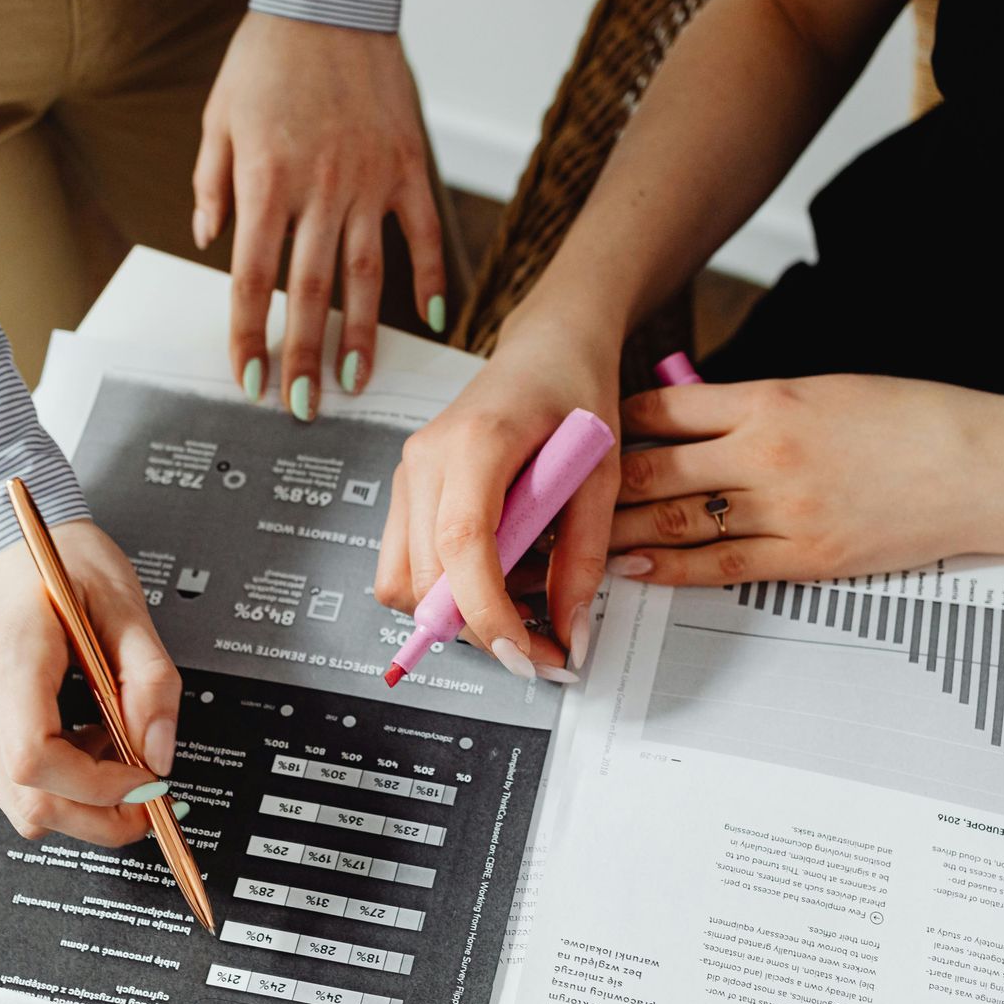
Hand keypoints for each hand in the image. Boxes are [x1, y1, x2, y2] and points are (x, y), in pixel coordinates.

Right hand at [0, 521, 182, 845]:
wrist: (8, 542)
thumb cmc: (61, 562)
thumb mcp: (127, 606)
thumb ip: (151, 682)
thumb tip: (157, 753)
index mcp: (10, 658)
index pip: (36, 758)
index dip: (96, 786)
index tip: (143, 778)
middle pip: (27, 799)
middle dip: (97, 817)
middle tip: (148, 798)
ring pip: (20, 801)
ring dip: (81, 797)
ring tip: (115, 747)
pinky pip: (15, 777)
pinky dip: (61, 778)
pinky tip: (87, 737)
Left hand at [193, 13, 444, 420]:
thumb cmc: (268, 56)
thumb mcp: (219, 116)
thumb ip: (211, 183)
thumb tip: (206, 239)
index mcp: (266, 180)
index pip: (252, 278)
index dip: (248, 333)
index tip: (249, 377)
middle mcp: (318, 189)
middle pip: (308, 292)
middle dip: (303, 356)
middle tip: (303, 405)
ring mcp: (369, 181)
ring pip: (364, 275)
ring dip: (360, 336)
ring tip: (355, 382)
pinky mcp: (408, 167)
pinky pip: (421, 234)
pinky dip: (431, 279)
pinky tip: (433, 319)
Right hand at [375, 320, 621, 679]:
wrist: (547, 348)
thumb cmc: (576, 394)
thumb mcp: (601, 474)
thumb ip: (584, 557)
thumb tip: (571, 634)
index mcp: (476, 442)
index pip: (462, 545)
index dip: (488, 612)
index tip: (527, 654)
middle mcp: (425, 459)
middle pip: (423, 578)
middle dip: (480, 629)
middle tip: (542, 646)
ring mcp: (406, 475)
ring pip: (401, 582)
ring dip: (457, 613)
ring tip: (521, 595)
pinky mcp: (406, 491)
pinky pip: (406, 564)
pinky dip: (446, 590)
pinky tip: (496, 571)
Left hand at [608, 375, 1003, 583]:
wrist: (991, 465)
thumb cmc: (918, 420)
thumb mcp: (828, 390)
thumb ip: (758, 406)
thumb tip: (696, 419)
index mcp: (773, 397)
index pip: (664, 408)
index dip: (610, 422)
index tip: (578, 433)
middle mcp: (769, 451)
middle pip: (654, 465)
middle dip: (592, 483)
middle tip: (547, 494)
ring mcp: (786, 508)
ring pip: (675, 519)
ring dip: (614, 528)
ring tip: (571, 538)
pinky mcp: (808, 556)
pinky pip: (720, 565)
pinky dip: (667, 566)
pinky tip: (632, 566)